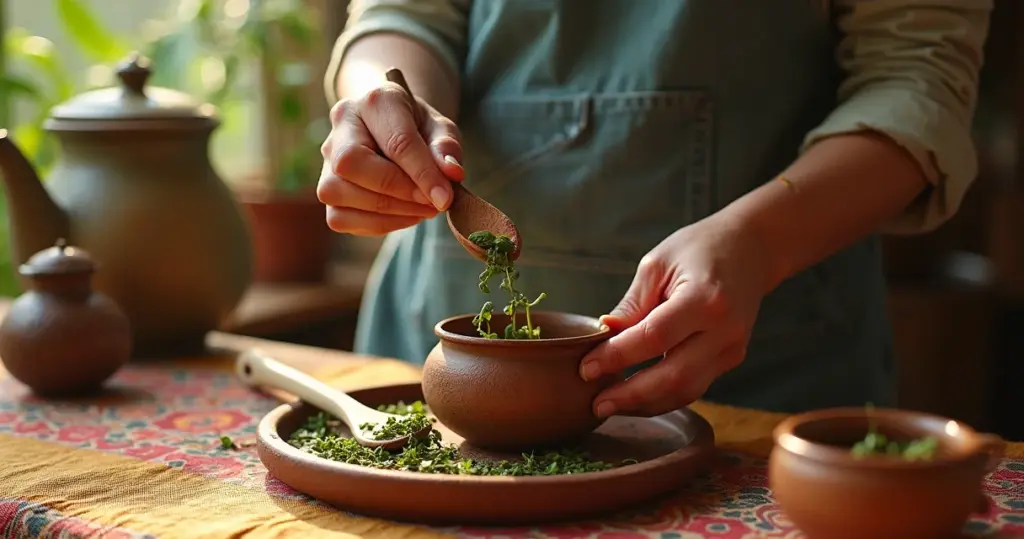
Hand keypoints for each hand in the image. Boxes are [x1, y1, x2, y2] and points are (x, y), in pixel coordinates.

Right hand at [317, 82, 463, 235]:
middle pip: (351, 163)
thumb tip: (452, 173)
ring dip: (387, 212)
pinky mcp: (325, 188)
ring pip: (338, 192)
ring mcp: (327, 157)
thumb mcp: (441, 129)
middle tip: (432, 203)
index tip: (445, 198)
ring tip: (422, 209)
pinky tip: (402, 215)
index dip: (422, 174)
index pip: (396, 141)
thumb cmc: (419, 128)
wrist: (393, 127)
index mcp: (376, 100)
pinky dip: (375, 224)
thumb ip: (446, 148)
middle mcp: (342, 124)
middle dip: (396, 192)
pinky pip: (340, 217)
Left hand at [578, 213, 771, 417]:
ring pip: (686, 391)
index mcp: (705, 299)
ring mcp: (732, 348)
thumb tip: (602, 336)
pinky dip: (663, 396)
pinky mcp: (731, 358)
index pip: (653, 337)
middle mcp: (724, 330)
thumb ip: (632, 305)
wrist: (751, 248)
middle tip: (597, 404)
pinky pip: (695, 386)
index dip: (617, 357)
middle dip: (630, 395)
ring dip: (645, 403)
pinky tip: (636, 397)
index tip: (586, 368)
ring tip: (611, 406)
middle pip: (673, 376)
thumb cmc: (700, 248)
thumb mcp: (657, 264)